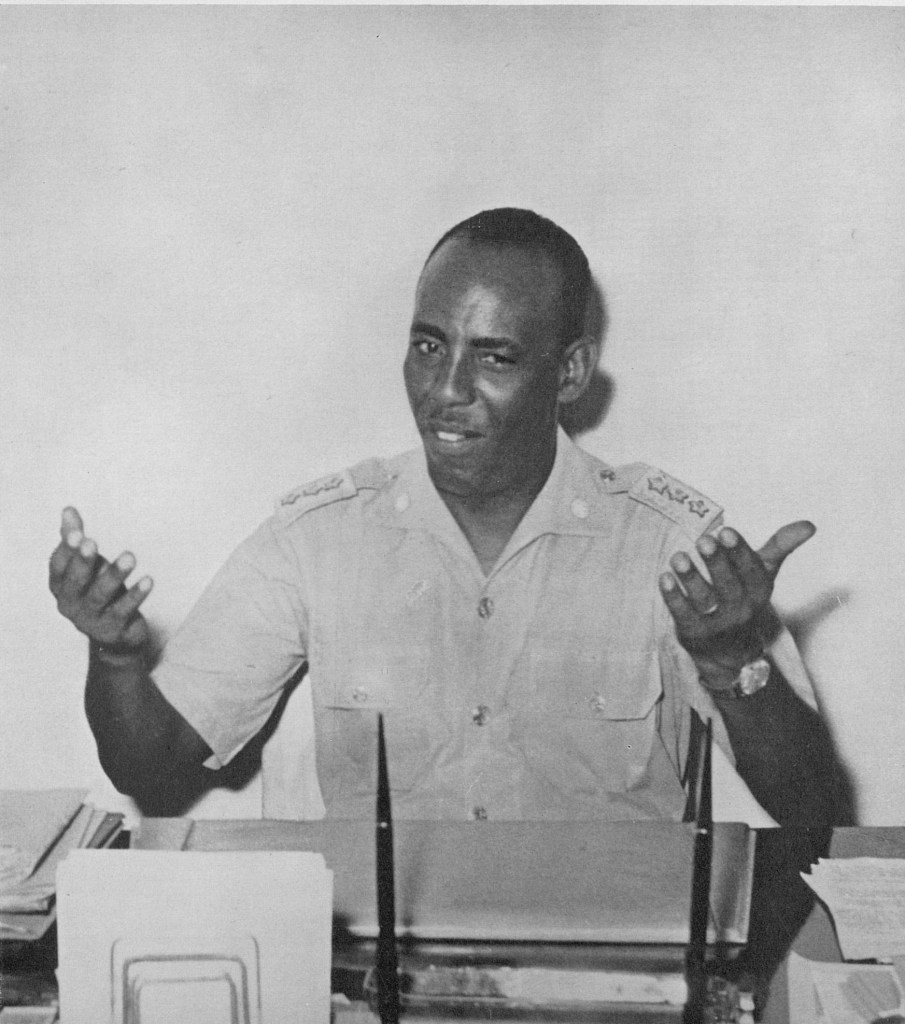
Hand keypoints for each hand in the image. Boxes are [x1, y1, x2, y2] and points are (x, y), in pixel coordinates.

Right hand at [49, 507, 152, 654]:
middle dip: (83, 562)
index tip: (78, 533)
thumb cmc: (97, 591)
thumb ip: (76, 540)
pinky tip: (148, 580)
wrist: (115, 638)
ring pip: (101, 596)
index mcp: (60, 587)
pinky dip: (136, 595)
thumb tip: (68, 509)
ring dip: (115, 575)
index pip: (58, 566)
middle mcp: (70, 604)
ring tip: (130, 556)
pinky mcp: (113, 630)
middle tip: (93, 542)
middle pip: (75, 582)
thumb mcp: (88, 566)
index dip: (67, 550)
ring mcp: (90, 620)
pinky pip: (124, 611)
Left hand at [658, 521, 814, 688]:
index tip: (726, 531)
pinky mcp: (693, 634)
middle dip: (716, 562)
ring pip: (704, 600)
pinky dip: (674, 598)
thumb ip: (780, 547)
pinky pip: (683, 616)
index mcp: (758, 591)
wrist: (730, 652)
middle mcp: (740, 610)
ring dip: (691, 578)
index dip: (739, 552)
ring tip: (678, 557)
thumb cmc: (744, 599)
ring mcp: (716, 624)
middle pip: (728, 585)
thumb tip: (810, 524)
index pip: (751, 571)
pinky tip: (664, 579)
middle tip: (703, 540)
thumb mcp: (763, 574)